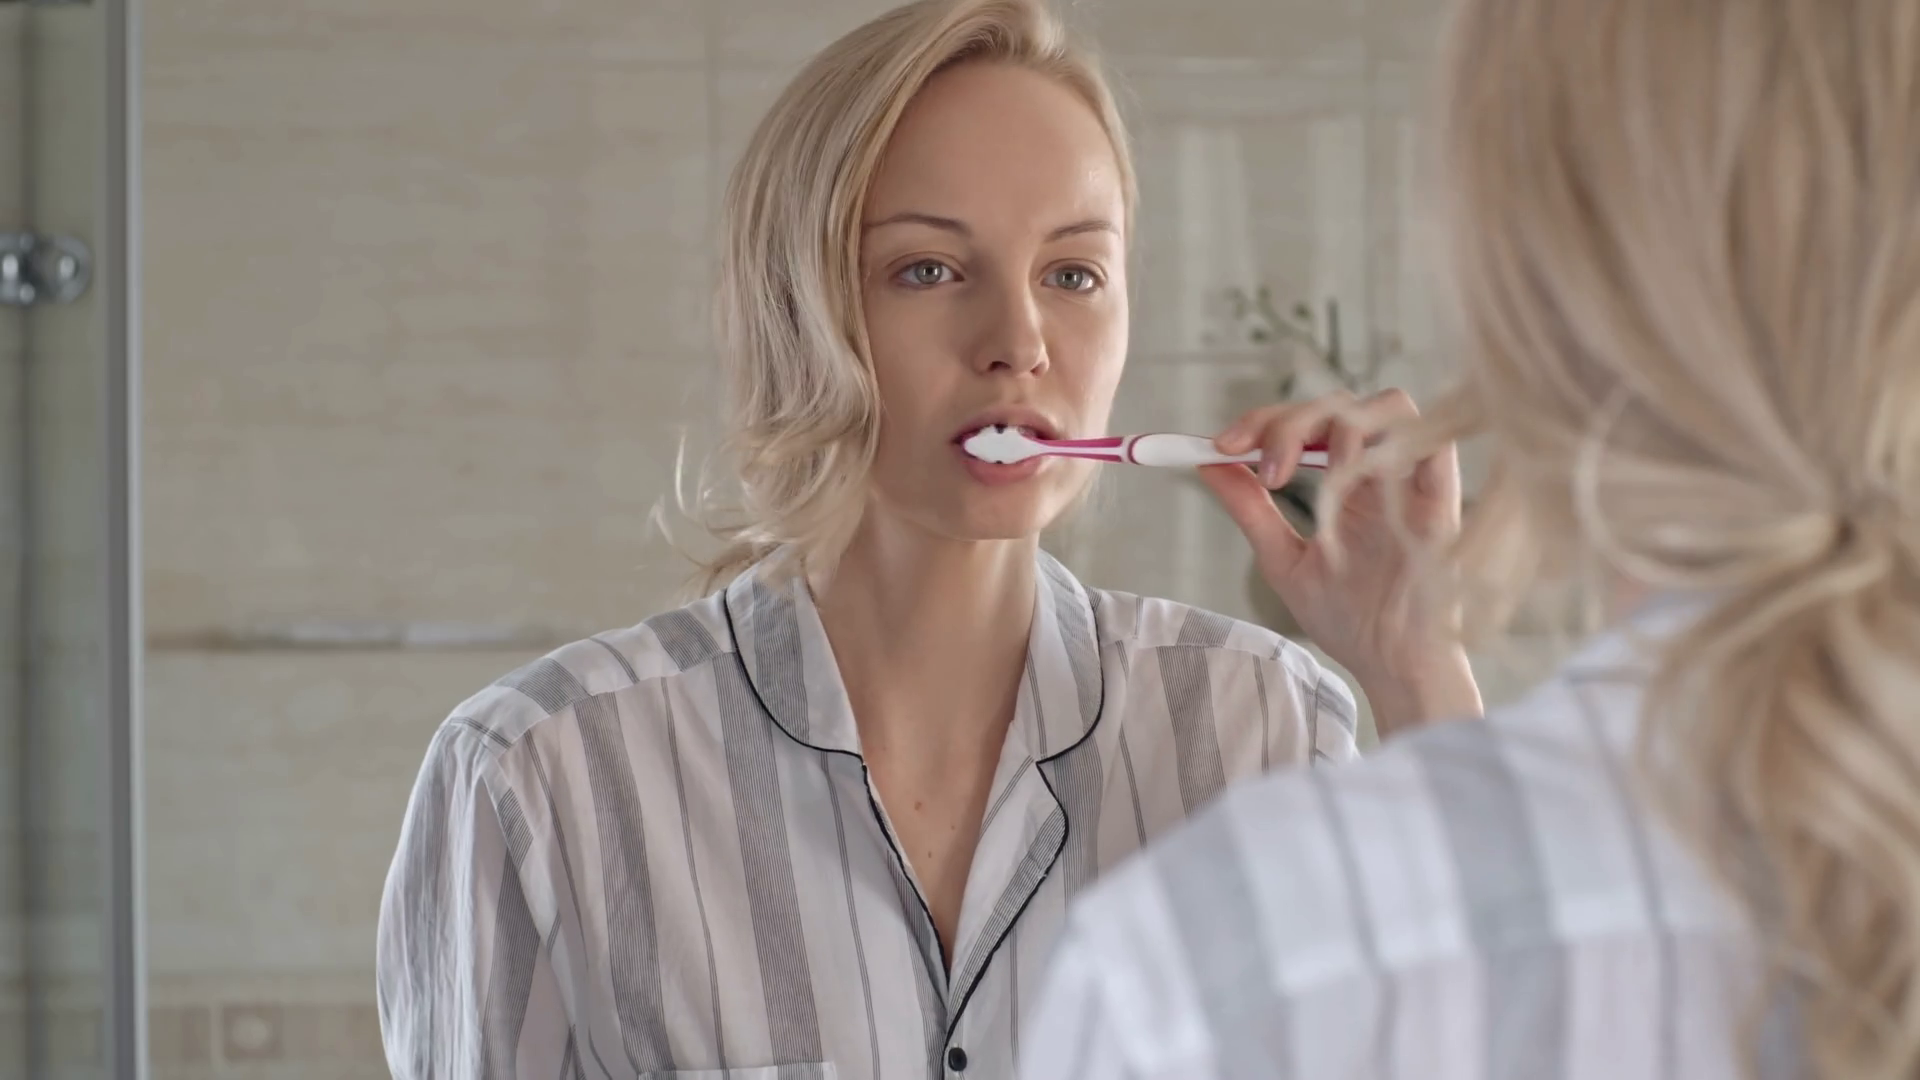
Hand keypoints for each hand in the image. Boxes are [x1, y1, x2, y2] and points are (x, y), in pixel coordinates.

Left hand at [1200, 390, 1482, 735]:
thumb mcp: (1282, 559)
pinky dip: (1385, 443)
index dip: (1264, 420)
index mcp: (1348, 482)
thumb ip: (1250, 510)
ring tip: (1313, 479)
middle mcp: (1382, 473)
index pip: (1308, 421)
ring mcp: (1415, 481)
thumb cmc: (1349, 619)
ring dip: (1339, 427)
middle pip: (1341, 404)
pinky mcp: (1445, 498)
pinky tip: (1349, 479)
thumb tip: (1206, 464)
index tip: (1221, 447)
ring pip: (1391, 404)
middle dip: (1289, 422)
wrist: (1390, 666)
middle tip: (1263, 469)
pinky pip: (1431, 439)